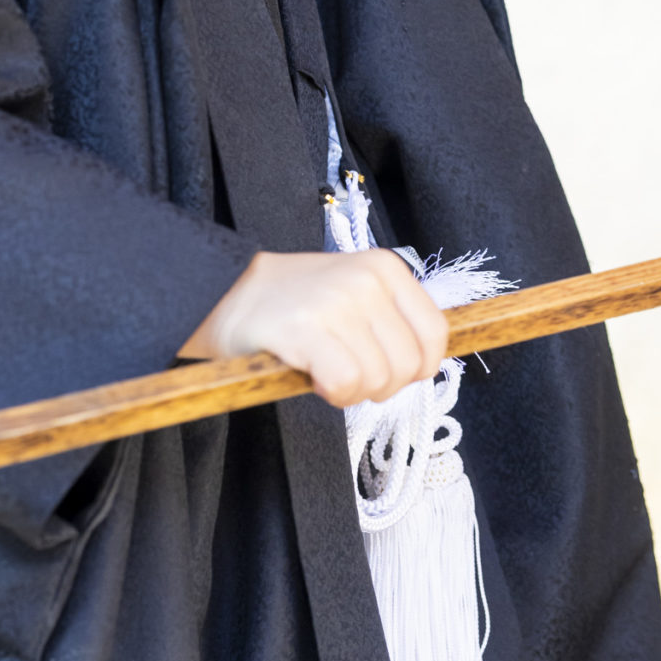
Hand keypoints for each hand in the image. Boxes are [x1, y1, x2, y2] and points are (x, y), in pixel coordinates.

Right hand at [185, 249, 448, 406]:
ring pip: (378, 379)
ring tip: (324, 369)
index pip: (434, 334)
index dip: (417, 367)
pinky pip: (345, 384)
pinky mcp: (306, 329)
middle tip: (347, 373)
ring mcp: (337, 303)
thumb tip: (427, 362)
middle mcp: (367, 280)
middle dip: (380, 385)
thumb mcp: (356, 291)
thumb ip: (392, 319)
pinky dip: (332, 392)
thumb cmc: (295, 302)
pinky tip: (312, 374)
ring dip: (352, 391)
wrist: (226, 292)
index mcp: (386, 268)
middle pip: (408, 365)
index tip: (390, 372)